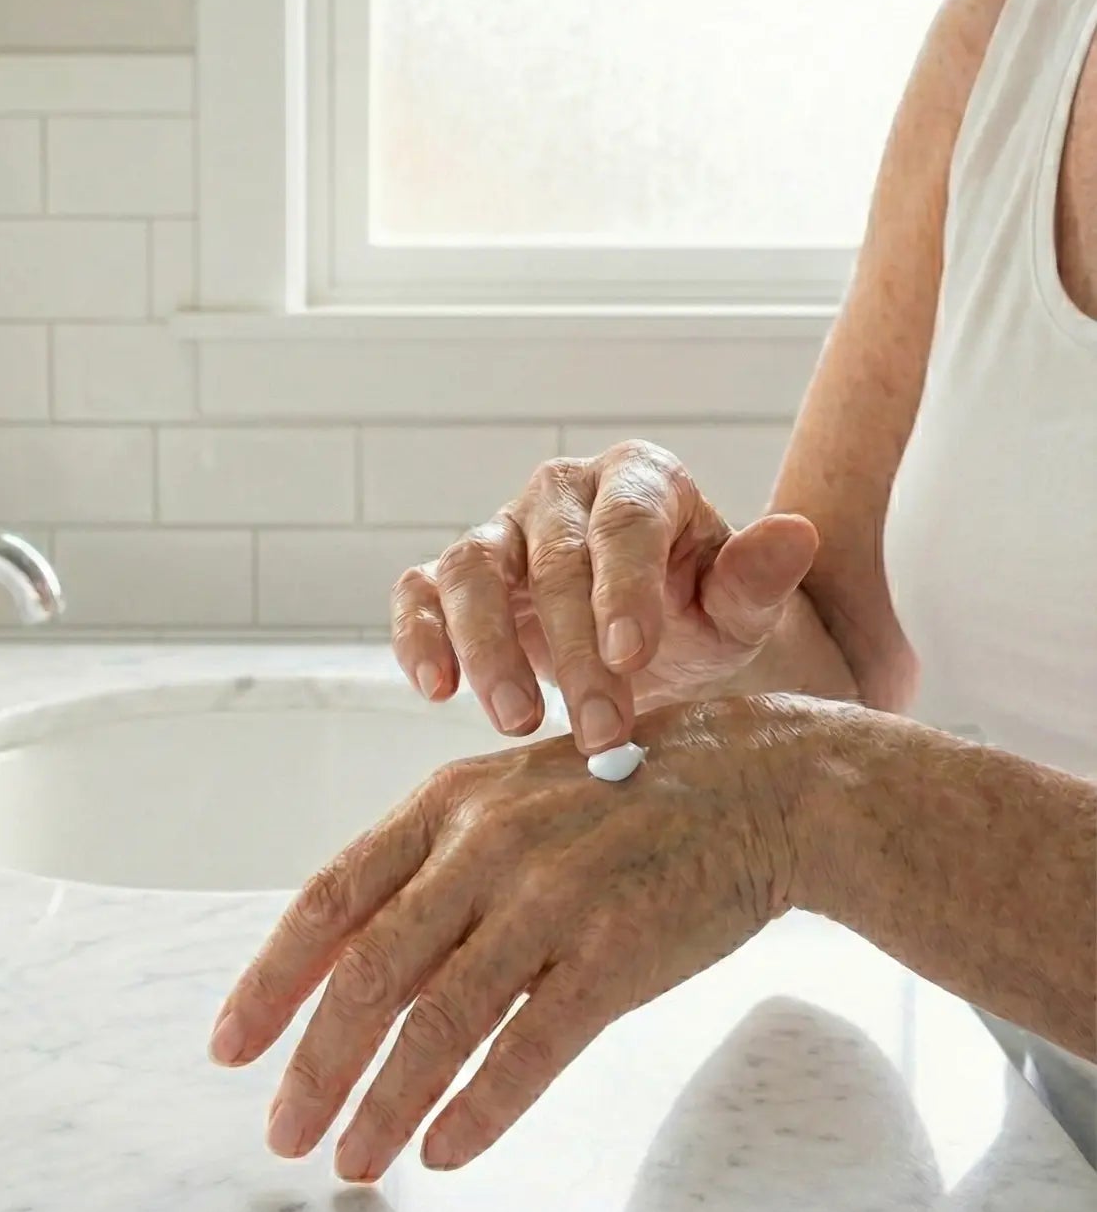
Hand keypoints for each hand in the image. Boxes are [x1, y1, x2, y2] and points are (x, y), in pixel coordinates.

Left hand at [209, 697, 802, 1181]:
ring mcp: (551, 899)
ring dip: (385, 1104)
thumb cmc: (614, 797)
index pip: (328, 899)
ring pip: (440, 1021)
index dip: (272, 980)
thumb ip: (426, 874)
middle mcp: (485, 847)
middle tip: (283, 1133)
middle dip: (315, 1064)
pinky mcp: (616, 953)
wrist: (750, 781)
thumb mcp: (503, 801)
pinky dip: (480, 1108)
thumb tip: (347, 972)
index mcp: (444, 806)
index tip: (232, 1046)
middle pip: (370, 973)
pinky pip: (531, 1047)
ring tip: (351, 1160)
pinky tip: (446, 1151)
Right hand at [390, 440, 818, 752]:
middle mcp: (561, 494)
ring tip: (518, 722)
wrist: (646, 644)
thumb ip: (757, 580)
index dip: (623, 588)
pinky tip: (439, 690)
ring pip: (469, 568)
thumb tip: (795, 535)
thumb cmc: (695, 616)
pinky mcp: (452, 580)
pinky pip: (417, 595)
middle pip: (549, 557)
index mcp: (638, 480)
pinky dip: (418, 638)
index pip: (624, 523)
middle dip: (572, 649)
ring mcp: (501, 533)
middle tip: (599, 732)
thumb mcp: (738, 610)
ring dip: (485, 647)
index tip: (632, 658)